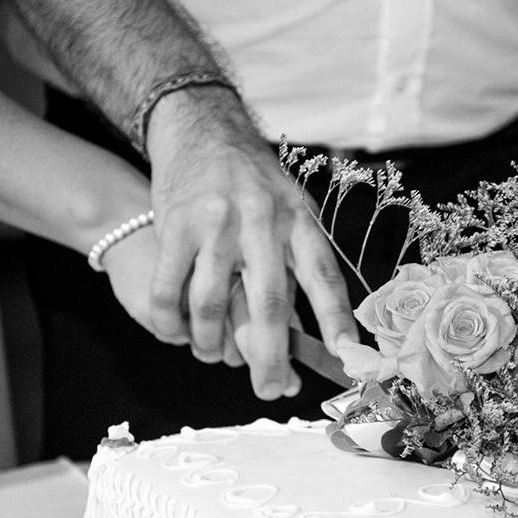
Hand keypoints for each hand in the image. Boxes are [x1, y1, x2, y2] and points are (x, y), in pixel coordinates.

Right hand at [144, 87, 355, 399]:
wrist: (202, 127)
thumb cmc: (252, 179)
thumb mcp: (290, 206)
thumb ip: (299, 259)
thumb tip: (312, 331)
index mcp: (297, 219)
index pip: (324, 277)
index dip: (337, 320)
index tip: (349, 357)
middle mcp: (261, 222)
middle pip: (269, 304)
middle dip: (270, 358)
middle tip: (269, 390)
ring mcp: (216, 224)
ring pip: (211, 305)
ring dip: (209, 343)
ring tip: (211, 355)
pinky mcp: (175, 225)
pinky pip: (168, 290)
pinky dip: (170, 323)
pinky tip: (175, 334)